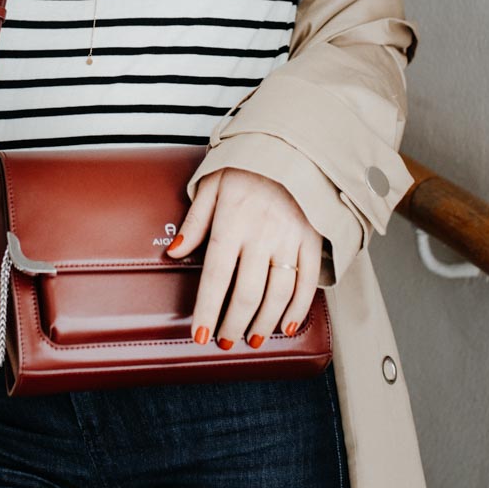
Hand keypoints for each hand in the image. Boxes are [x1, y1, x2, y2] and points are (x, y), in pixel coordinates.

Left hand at [165, 166, 322, 348]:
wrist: (294, 146)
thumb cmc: (248, 164)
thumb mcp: (213, 183)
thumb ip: (195, 220)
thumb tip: (175, 252)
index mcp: (232, 221)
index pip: (216, 277)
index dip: (208, 310)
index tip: (200, 335)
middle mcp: (262, 235)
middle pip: (247, 293)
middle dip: (234, 324)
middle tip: (225, 341)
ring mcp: (290, 239)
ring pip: (277, 294)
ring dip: (264, 323)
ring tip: (252, 339)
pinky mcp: (312, 240)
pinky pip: (306, 282)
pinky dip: (297, 308)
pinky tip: (284, 324)